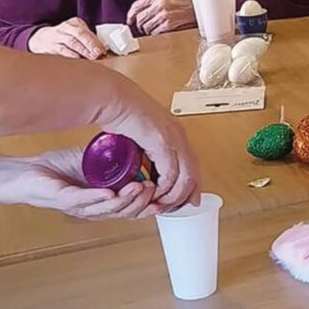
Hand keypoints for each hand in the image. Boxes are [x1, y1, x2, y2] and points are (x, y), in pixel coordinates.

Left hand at [7, 148, 157, 219]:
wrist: (27, 172)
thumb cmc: (58, 169)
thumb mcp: (98, 161)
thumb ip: (119, 159)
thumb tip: (144, 146)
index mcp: (105, 201)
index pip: (134, 208)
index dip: (151, 204)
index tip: (165, 192)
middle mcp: (93, 208)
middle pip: (125, 213)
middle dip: (143, 201)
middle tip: (153, 187)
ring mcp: (78, 206)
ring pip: (108, 210)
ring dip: (126, 200)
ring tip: (138, 187)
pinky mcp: (62, 200)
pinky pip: (82, 202)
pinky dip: (97, 199)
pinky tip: (109, 193)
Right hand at [27, 18, 105, 58]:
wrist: (40, 38)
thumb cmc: (65, 37)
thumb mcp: (77, 33)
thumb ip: (89, 40)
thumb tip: (102, 51)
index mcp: (74, 23)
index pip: (86, 31)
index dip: (95, 41)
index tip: (103, 50)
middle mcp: (64, 28)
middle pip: (78, 35)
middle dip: (90, 45)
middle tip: (98, 54)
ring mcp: (55, 37)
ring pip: (70, 43)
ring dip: (82, 51)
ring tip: (90, 58)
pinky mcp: (49, 46)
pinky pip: (60, 51)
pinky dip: (70, 55)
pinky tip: (77, 60)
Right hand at [99, 79, 201, 209]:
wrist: (114, 100)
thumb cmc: (123, 115)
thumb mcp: (142, 138)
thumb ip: (150, 153)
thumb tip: (149, 171)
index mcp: (177, 133)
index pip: (193, 163)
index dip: (194, 185)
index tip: (190, 200)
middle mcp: (179, 135)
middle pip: (194, 172)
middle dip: (187, 194)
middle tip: (177, 209)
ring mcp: (173, 138)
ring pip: (185, 176)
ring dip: (174, 195)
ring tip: (161, 204)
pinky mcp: (162, 142)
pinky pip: (170, 173)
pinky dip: (164, 187)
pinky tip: (154, 193)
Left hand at [126, 0, 195, 35]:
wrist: (199, 7)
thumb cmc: (185, 2)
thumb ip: (152, 3)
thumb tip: (139, 14)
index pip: (137, 5)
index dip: (130, 15)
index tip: (130, 20)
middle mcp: (159, 3)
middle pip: (140, 18)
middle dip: (140, 25)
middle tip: (143, 27)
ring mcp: (164, 14)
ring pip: (146, 27)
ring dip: (149, 30)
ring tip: (155, 28)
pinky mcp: (169, 23)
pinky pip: (155, 32)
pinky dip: (156, 33)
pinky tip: (161, 30)